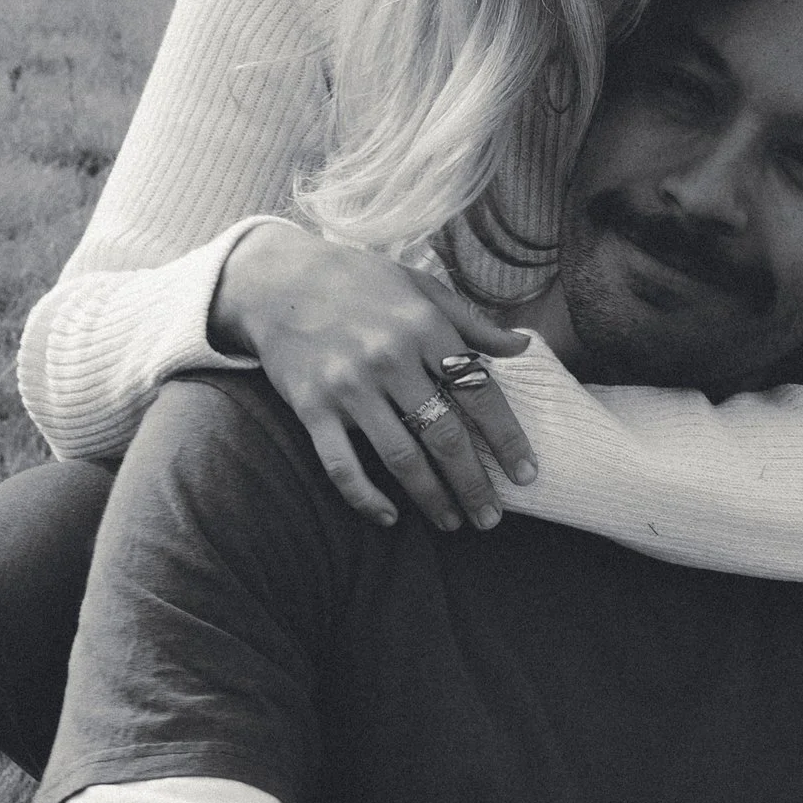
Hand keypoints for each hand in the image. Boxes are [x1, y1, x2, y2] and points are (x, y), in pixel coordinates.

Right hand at [210, 223, 534, 533]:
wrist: (277, 279)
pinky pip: (342, 465)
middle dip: (473, 483)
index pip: (478, 394)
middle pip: (444, 435)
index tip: (525, 473)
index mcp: (424, 328)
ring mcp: (349, 387)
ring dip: (431, 498)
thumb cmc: (359, 282)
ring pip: (401, 458)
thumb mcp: (421, 288)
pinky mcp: (312, 407)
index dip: (506, 439)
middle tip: (492, 518)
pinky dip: (365, 497)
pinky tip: (389, 516)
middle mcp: (389, 359)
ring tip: (453, 522)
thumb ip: (471, 323)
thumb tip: (523, 346)